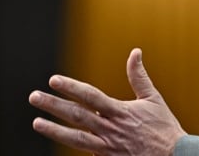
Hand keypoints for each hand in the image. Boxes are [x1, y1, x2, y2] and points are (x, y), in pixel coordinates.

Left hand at [29, 48, 185, 155]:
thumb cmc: (163, 127)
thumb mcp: (153, 98)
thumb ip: (139, 76)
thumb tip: (135, 52)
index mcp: (120, 111)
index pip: (91, 96)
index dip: (71, 88)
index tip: (53, 80)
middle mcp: (111, 129)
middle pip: (77, 116)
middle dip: (54, 106)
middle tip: (34, 97)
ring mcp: (107, 147)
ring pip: (76, 138)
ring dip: (54, 130)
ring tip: (36, 123)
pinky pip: (86, 153)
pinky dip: (72, 147)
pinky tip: (58, 140)